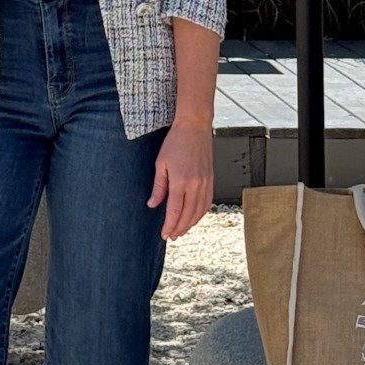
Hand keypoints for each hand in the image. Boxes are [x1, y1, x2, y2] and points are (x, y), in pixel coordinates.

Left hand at [147, 118, 213, 240]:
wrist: (194, 127)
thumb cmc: (176, 142)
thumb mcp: (160, 164)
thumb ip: (158, 187)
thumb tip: (153, 204)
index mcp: (181, 181)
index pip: (175, 211)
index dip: (169, 225)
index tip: (164, 234)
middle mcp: (196, 184)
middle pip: (188, 215)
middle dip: (179, 228)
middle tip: (171, 236)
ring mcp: (206, 183)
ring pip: (199, 211)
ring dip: (190, 224)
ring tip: (181, 230)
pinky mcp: (211, 180)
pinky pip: (207, 203)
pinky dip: (200, 214)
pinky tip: (194, 217)